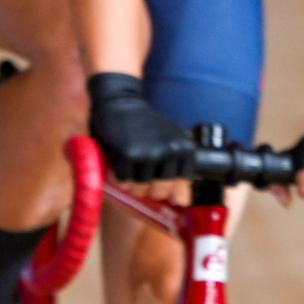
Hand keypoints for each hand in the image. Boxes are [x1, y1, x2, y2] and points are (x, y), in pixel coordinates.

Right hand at [87, 73, 194, 191]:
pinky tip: (119, 165)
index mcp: (185, 148)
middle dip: (149, 188)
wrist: (119, 102)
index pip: (180, 184)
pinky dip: (119, 178)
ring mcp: (148, 154)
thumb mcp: (169, 141)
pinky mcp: (127, 156)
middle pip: (161, 189)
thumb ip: (178, 169)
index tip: (157, 172)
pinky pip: (124, 182)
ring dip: (132, 183)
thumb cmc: (145, 125)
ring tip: (129, 168)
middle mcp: (169, 151)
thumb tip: (183, 201)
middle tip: (141, 173)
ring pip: (141, 187)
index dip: (166, 182)